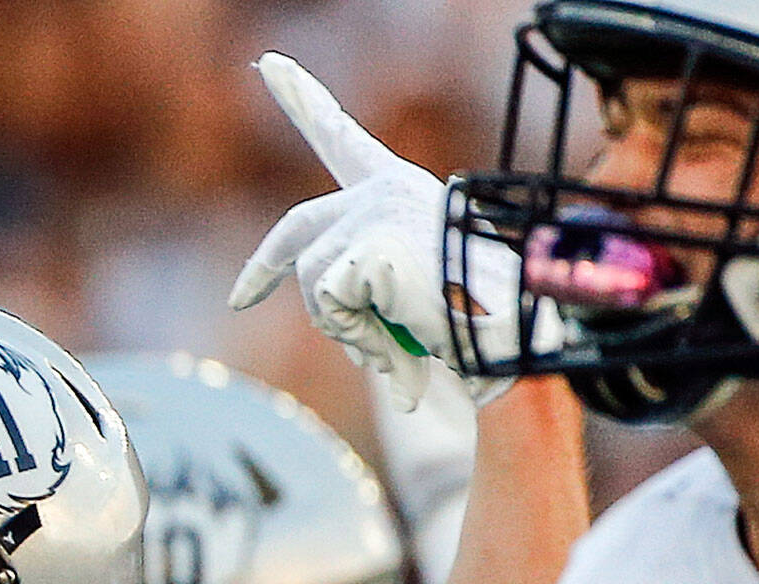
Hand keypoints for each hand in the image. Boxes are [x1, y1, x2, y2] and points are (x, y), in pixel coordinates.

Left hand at [229, 54, 526, 410]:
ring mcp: (371, 212)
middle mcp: (382, 190)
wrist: (517, 324)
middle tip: (241, 297)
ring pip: (311, 283)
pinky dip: (354, 333)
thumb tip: (358, 339)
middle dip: (263, 267)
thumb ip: (375, 294)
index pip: (341, 139)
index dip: (303, 103)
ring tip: (389, 341)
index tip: (272, 67)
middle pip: (297, 230)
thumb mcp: (420, 291)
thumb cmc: (485, 315)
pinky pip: (328, 304)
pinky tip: (396, 331)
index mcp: (400, 188)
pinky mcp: (367, 242)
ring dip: (340, 327)